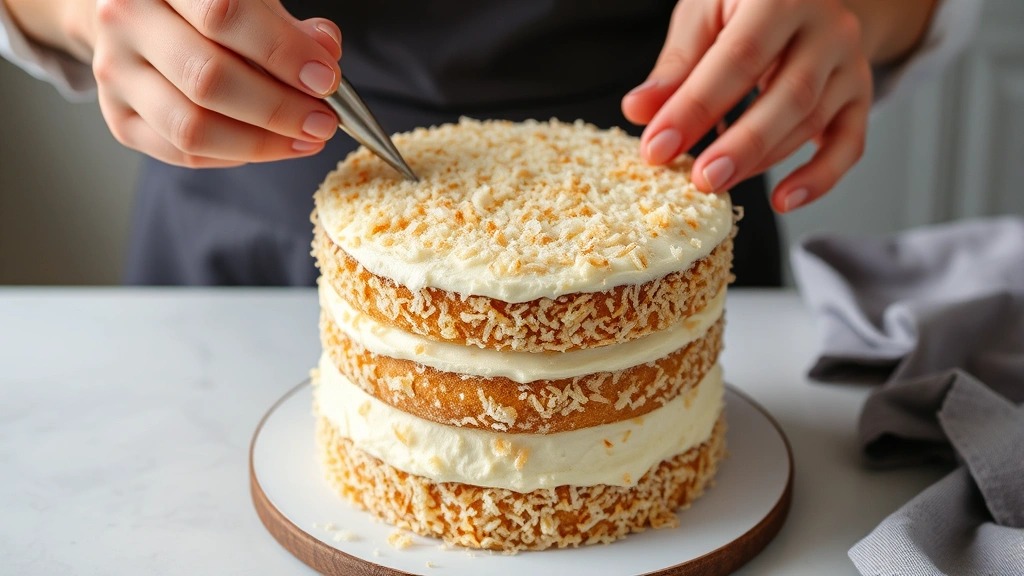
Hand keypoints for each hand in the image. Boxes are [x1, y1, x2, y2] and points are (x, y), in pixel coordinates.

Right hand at [86, 0, 342, 167]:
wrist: (135, 14)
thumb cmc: (204, 3)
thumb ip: (284, 22)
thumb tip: (325, 50)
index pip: (224, 15)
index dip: (282, 51)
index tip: (326, 78)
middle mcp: (125, 21)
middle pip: (207, 78)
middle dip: (278, 107)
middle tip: (324, 121)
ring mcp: (114, 73)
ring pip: (192, 127)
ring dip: (262, 141)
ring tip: (306, 139)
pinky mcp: (119, 118)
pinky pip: (182, 152)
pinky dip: (236, 154)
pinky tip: (272, 145)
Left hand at [622, 0, 872, 212]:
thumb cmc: (743, 5)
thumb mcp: (703, 14)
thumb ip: (675, 66)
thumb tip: (638, 111)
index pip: (738, 58)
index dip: (696, 107)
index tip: (658, 147)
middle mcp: (827, 25)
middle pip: (790, 95)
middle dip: (740, 145)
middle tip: (701, 179)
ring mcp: (849, 62)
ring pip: (811, 121)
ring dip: (762, 160)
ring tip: (716, 183)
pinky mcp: (859, 94)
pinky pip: (849, 143)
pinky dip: (819, 178)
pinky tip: (783, 200)